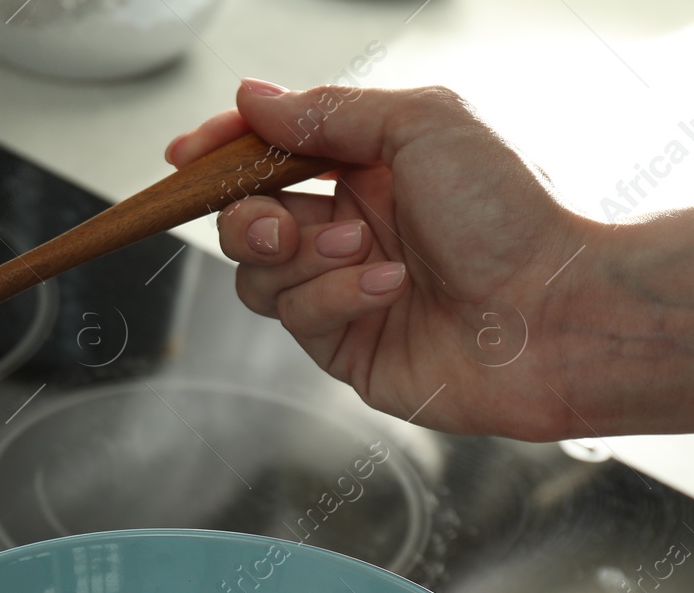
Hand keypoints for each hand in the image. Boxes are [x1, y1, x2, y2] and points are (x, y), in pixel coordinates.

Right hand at [166, 81, 639, 440]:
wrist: (552, 312)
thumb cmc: (509, 215)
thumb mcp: (419, 125)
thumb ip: (326, 114)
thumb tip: (253, 100)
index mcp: (367, 170)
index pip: (269, 156)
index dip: (222, 153)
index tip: (186, 157)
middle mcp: (349, 228)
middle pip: (244, 221)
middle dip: (247, 220)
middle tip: (280, 227)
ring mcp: (342, 290)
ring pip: (258, 276)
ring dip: (302, 260)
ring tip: (363, 252)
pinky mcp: (344, 346)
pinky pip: (296, 320)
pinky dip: (334, 297)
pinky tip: (388, 287)